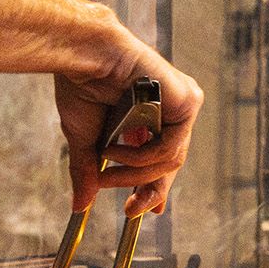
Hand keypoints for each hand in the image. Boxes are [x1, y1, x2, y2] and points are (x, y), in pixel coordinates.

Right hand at [58, 47, 202, 215]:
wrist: (83, 58)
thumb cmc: (83, 87)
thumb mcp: (85, 140)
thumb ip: (89, 172)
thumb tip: (80, 205)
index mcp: (150, 117)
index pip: (161, 160)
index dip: (153, 188)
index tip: (139, 209)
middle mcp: (171, 110)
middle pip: (170, 163)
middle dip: (148, 189)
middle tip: (129, 209)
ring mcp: (182, 105)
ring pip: (171, 160)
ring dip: (133, 170)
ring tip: (105, 161)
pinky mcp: (188, 100)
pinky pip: (170, 146)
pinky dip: (142, 155)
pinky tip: (117, 148)